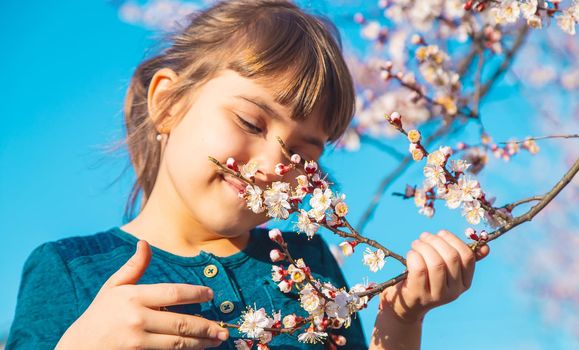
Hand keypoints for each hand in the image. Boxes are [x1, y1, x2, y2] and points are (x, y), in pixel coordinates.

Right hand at [56, 240, 227, 349]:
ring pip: (177, 343)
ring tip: (216, 341)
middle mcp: (136, 318)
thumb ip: (134, 267)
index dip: (196, 293)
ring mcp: (136, 341)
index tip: (210, 295)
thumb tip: (145, 242)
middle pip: (181, 322)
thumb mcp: (113, 287)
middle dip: (206, 326)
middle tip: (222, 329)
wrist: (77, 348)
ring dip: (201, 343)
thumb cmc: (99, 315)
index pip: (173, 293)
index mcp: (133, 297)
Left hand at [379, 230, 489, 323]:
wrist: (408, 303)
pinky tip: (411, 254)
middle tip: (424, 236)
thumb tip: (486, 248)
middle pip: (451, 257)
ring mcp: (437, 295)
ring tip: (416, 244)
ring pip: (436, 262)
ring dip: (423, 246)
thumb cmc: (428, 280)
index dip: (453, 239)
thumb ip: (463, 259)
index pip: (467, 256)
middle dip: (436, 240)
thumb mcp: (447, 271)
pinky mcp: (419, 295)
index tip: (441, 233)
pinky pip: (419, 269)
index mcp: (465, 283)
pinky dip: (414, 256)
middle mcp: (454, 292)